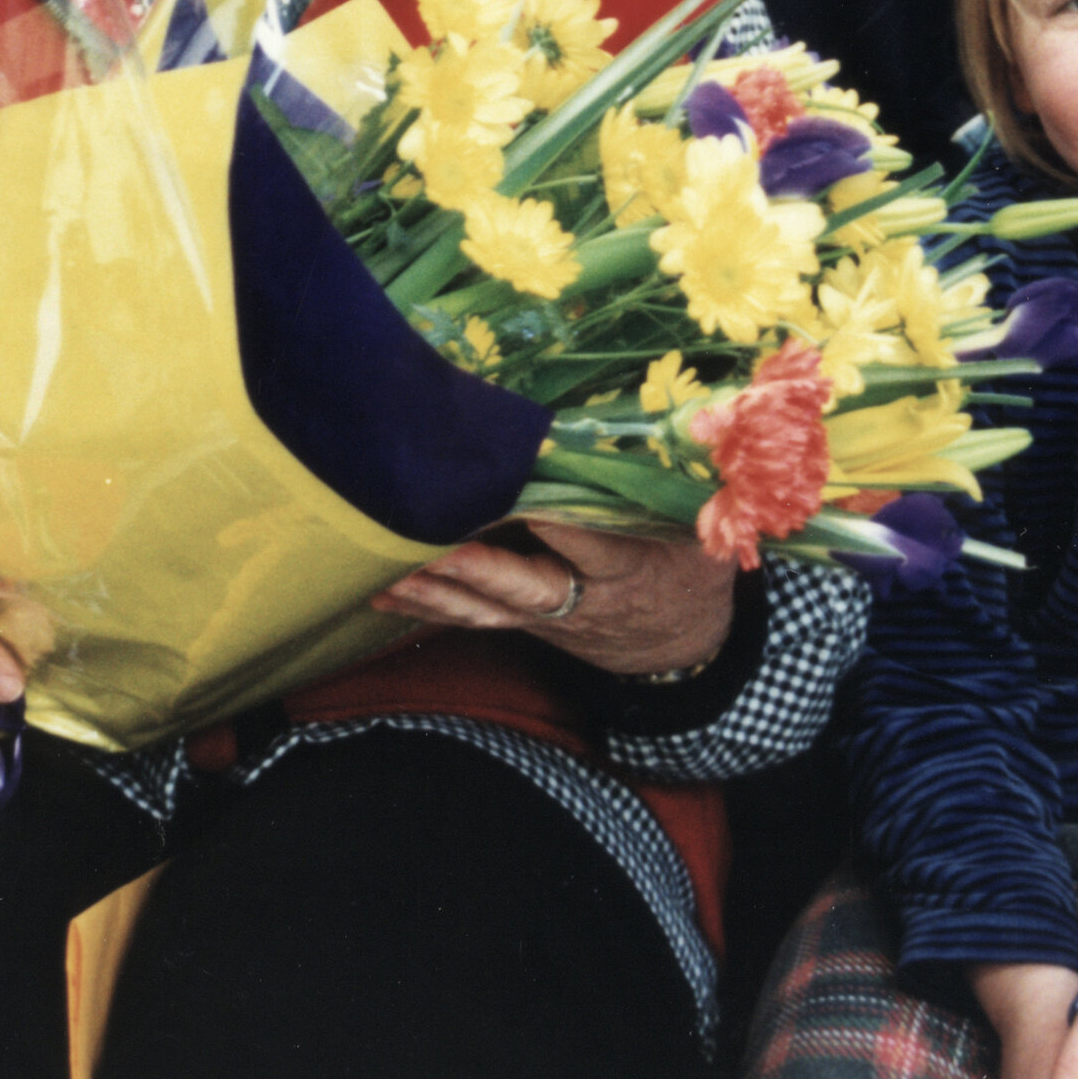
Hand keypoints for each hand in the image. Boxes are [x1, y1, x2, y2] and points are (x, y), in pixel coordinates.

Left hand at [374, 519, 735, 677]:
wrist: (685, 647)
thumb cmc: (687, 569)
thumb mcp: (697, 531)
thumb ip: (678, 490)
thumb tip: (679, 431)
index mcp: (626, 568)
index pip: (584, 543)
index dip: (548, 524)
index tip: (513, 493)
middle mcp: (581, 598)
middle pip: (522, 586)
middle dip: (471, 568)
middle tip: (420, 544)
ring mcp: (547, 617)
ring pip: (487, 611)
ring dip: (434, 593)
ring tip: (380, 570)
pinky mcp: (525, 622)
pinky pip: (475, 618)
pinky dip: (429, 607)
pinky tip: (382, 591)